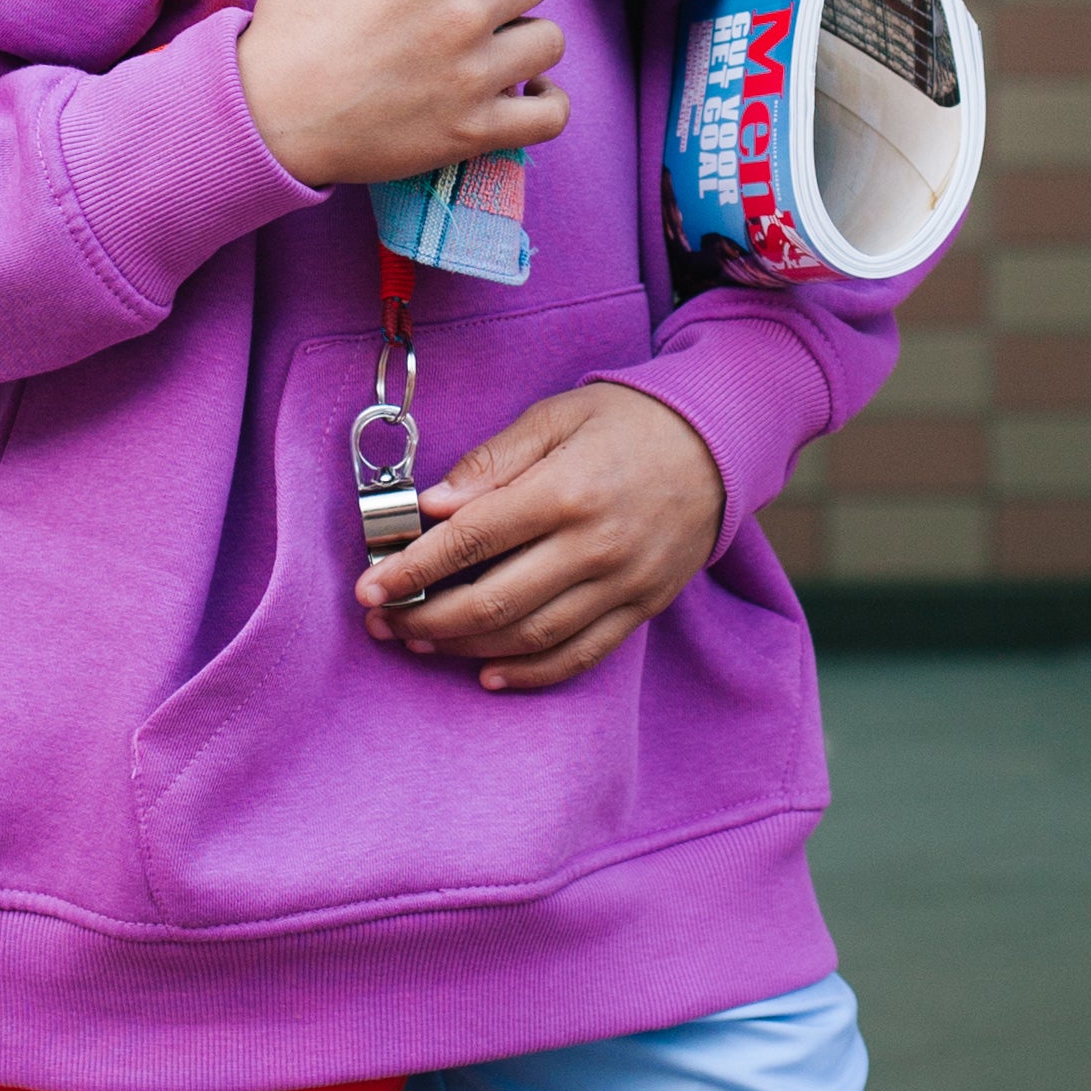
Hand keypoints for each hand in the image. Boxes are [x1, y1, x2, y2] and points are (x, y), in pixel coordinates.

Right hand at [238, 0, 566, 190]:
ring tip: (499, 44)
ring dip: (527, 37)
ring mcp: (476, 74)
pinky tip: (531, 90)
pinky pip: (552, 114)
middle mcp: (465, 11)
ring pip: (551, 39)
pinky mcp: (476, 129)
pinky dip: (548, 101)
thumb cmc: (288, 27)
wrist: (269, 115)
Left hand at [358, 380, 724, 689]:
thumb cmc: (628, 421)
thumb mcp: (556, 417)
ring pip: (530, 637)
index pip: (472, 539)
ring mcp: (622, 584)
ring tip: (421, 641)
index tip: (369, 587)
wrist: (721, 443)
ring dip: (466, 649)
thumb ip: (494, 461)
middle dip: (427, 618)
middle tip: (382, 621)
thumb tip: (433, 506)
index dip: (414, 569)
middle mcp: (595, 546)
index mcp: (566, 491)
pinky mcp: (642, 607)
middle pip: (494, 601)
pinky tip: (487, 673)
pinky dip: (530, 673)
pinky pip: (580, 656)